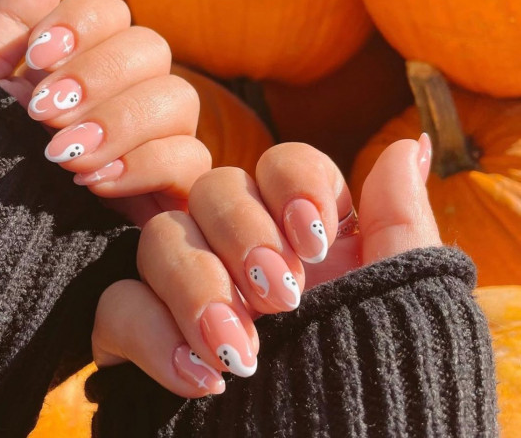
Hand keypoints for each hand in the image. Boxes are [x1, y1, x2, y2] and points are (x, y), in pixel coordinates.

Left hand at [0, 0, 210, 225]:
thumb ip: (11, 18)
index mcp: (82, 68)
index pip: (114, 12)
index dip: (84, 23)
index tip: (38, 59)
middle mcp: (126, 99)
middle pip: (155, 51)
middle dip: (102, 78)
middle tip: (45, 116)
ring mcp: (155, 144)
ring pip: (183, 101)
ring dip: (122, 123)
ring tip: (64, 157)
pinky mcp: (171, 193)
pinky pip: (194, 161)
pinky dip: (148, 166)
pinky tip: (96, 185)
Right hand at [92, 138, 440, 397]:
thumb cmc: (378, 381)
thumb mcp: (399, 296)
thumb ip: (399, 216)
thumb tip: (406, 144)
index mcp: (300, 231)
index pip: (280, 162)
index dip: (291, 181)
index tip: (311, 238)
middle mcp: (241, 247)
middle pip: (213, 187)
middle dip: (241, 233)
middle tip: (282, 297)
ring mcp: (190, 286)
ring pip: (159, 238)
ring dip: (197, 288)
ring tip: (240, 351)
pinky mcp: (145, 332)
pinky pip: (118, 305)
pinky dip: (154, 337)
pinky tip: (202, 380)